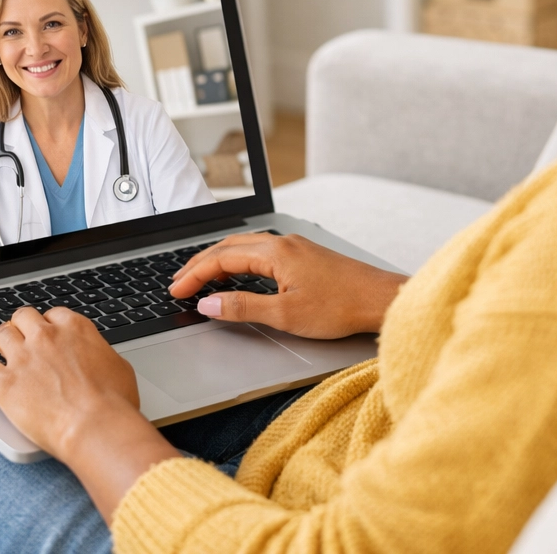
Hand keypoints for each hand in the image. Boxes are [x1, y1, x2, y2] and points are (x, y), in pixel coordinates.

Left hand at [0, 308, 179, 520]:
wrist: (96, 427)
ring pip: (1, 335)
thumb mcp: (119, 367)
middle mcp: (46, 337)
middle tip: (22, 341)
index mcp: (75, 329)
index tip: (48, 336)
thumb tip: (96, 359)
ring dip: (2, 343)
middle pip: (23, 317)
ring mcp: (23, 358)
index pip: (53, 315)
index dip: (49, 326)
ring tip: (2, 355)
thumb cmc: (114, 403)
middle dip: (22, 327)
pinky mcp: (4, 384)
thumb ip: (99, 354)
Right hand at [169, 233, 407, 337]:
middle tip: (178, 282)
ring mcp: (294, 246)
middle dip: (199, 264)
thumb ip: (243, 307)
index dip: (194, 276)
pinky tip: (238, 273)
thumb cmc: (341, 307)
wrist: (380, 298)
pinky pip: (260, 251)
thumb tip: (208, 305)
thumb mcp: (286, 314)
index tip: (176, 291)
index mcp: (274, 252)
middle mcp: (282, 242)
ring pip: (244, 246)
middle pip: (228, 247)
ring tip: (200, 277)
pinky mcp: (303, 255)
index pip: (220, 259)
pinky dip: (238, 260)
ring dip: (218, 260)